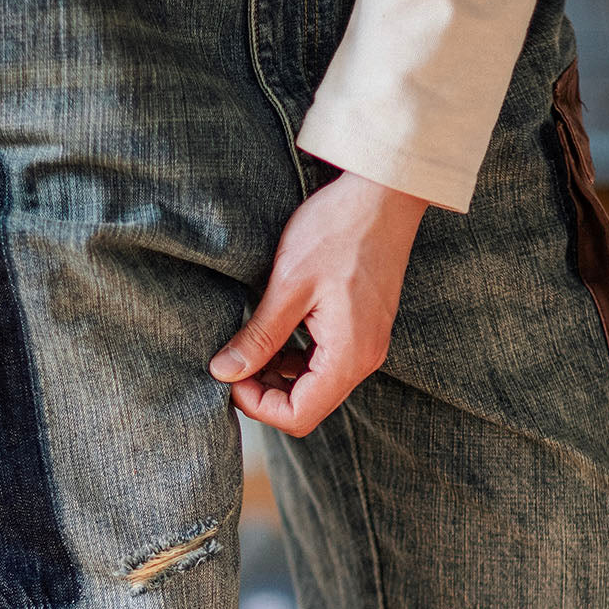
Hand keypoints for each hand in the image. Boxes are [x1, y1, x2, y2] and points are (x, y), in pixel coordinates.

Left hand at [209, 171, 428, 436]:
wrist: (384, 192)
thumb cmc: (338, 231)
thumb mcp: (289, 284)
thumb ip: (259, 336)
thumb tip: (224, 373)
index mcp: (348, 356)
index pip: (299, 416)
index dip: (257, 404)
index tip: (229, 375)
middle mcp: (364, 359)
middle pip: (308, 406)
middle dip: (265, 391)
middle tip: (233, 360)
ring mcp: (368, 343)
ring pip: (316, 385)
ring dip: (279, 374)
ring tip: (250, 343)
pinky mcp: (364, 327)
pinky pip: (326, 361)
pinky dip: (297, 357)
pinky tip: (275, 331)